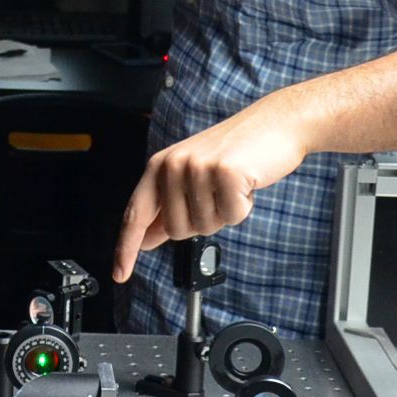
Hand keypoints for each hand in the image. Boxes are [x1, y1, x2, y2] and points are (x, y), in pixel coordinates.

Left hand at [112, 100, 310, 282]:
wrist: (277, 123)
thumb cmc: (236, 151)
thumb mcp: (191, 175)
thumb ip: (167, 206)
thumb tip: (146, 238)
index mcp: (160, 166)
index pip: (135, 214)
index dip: (126, 247)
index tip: (119, 273)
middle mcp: (173, 165)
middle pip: (176, 230)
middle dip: (201, 221)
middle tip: (217, 193)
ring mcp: (198, 168)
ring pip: (204, 226)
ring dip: (224, 213)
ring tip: (231, 184)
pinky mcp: (225, 173)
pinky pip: (232, 216)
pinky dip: (243, 207)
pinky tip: (246, 182)